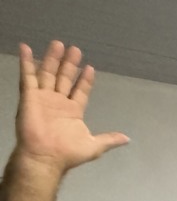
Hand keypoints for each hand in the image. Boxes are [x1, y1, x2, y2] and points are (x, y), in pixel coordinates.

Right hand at [15, 41, 128, 172]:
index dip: (85, 80)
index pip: (80, 91)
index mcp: (73, 111)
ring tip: (58, 44)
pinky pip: (28, 76)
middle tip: (75, 49)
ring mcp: (43, 98)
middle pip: (64, 78)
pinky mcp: (30, 96)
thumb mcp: (95, 146)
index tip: (89, 67)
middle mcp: (58, 102)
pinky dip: (26, 62)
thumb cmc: (69, 153)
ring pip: (48, 73)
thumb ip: (109, 139)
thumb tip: (127, 139)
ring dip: (52, 59)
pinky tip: (26, 48)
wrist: (46, 157)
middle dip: (69, 64)